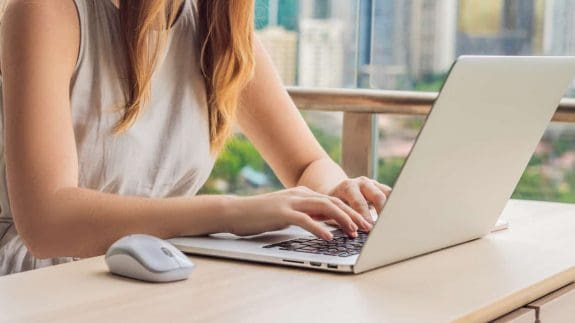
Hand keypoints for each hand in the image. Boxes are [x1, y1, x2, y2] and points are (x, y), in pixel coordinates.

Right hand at [228, 186, 372, 239]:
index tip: (363, 222)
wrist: (236, 212)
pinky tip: (329, 237)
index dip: (351, 211)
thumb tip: (326, 223)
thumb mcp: (288, 213)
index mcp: (303, 193)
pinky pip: (305, 220)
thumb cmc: (261, 215)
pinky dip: (319, 228)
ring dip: (342, 220)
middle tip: (367, 227)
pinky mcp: (281, 213)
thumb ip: (307, 214)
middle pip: (333, 202)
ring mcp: (291, 202)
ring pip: (324, 207)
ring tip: (353, 232)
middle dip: (353, 214)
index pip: (333, 200)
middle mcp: (300, 194)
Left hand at [329, 176, 391, 223]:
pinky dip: (393, 206)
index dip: (365, 216)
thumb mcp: (335, 210)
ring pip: (388, 194)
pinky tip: (394, 218)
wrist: (337, 191)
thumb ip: (344, 219)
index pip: (359, 202)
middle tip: (383, 227)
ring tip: (391, 223)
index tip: (369, 228)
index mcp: (348, 187)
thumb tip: (354, 234)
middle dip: (381, 213)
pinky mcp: (381, 188)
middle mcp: (362, 183)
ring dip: (390, 209)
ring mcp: (373, 184)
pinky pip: (391, 195)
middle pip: (378, 196)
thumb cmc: (334, 204)